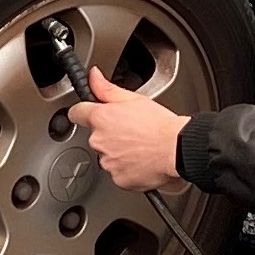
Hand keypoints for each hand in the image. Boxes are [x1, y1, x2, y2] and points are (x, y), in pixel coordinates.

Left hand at [66, 66, 188, 194]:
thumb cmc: (160, 125)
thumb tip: (93, 76)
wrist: (177, 149)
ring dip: (118, 152)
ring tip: (140, 146)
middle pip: (96, 136)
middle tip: (130, 131)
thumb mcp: (133, 99)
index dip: (82, 112)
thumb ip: (106, 88)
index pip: (76, 113)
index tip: (86, 113)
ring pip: (107, 155)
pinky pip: (118, 172)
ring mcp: (108, 162)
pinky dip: (127, 168)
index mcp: (100, 118)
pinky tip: (141, 160)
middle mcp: (99, 141)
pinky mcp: (118, 178)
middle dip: (109, 134)